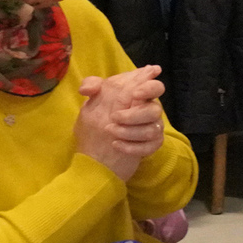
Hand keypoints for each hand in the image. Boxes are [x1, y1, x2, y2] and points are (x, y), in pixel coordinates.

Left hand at [73, 65, 166, 180]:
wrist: (95, 156)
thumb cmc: (97, 124)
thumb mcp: (91, 103)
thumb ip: (91, 87)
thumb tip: (86, 88)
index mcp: (139, 96)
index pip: (154, 87)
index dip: (149, 88)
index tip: (135, 94)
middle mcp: (149, 111)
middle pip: (155, 109)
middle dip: (134, 114)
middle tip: (114, 117)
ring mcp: (152, 128)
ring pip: (152, 129)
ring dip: (129, 131)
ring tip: (110, 131)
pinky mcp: (152, 145)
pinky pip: (150, 146)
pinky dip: (132, 147)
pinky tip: (116, 145)